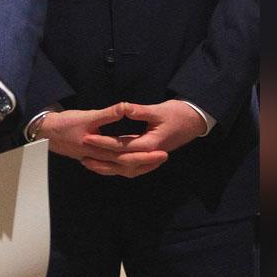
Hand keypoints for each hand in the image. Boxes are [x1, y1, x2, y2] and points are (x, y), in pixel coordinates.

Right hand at [34, 105, 168, 177]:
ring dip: (137, 166)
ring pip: (120, 169)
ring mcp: (96, 160)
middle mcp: (99, 158)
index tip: (161, 151)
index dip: (145, 154)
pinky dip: (124, 166)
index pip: (127, 155)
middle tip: (164, 157)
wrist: (46, 132)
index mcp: (99, 149)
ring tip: (153, 161)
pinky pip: (112, 167)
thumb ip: (108, 114)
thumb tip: (125, 107)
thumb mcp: (87, 116)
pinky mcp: (93, 158)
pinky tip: (131, 162)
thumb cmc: (66, 123)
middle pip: (127, 165)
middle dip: (146, 162)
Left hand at [81, 100, 205, 175]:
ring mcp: (150, 157)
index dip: (103, 143)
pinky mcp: (150, 157)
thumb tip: (123, 107)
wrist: (194, 121)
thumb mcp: (158, 110)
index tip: (87, 138)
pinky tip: (106, 164)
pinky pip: (131, 167)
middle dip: (101, 159)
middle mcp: (149, 154)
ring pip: (126, 169)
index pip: (121, 146)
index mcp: (150, 143)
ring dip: (107, 168)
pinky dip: (117, 168)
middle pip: (121, 162)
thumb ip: (139, 111)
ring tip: (88, 163)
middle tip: (82, 155)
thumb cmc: (177, 114)